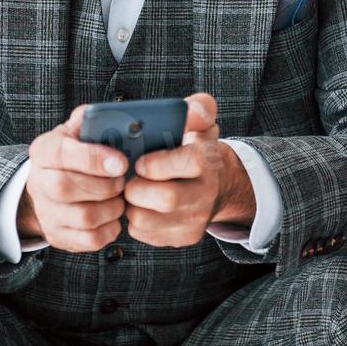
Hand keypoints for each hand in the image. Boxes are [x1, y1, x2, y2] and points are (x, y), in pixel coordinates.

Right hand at [19, 105, 128, 252]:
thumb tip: (116, 116)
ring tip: (120, 197)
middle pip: (66, 188)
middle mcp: (38, 183)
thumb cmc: (74, 155)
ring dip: (112, 208)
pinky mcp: (58, 236)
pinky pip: (90, 239)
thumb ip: (92, 120)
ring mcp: (46, 213)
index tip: (121, 163)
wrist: (50, 188)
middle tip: (122, 181)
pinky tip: (113, 214)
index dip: (93, 159)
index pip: (61, 154)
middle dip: (105, 186)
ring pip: (84, 217)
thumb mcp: (77, 131)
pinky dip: (110, 228)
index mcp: (44, 151)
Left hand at [123, 92, 254, 247]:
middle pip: (168, 198)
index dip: (158, 163)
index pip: (191, 162)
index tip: (140, 161)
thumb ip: (199, 108)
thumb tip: (193, 109)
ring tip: (131, 188)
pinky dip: (133, 217)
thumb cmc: (197, 150)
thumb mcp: (202, 124)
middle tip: (129, 177)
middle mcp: (206, 193)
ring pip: (146, 219)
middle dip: (137, 187)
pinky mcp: (182, 237)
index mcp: (209, 161)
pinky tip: (139, 203)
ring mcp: (195, 220)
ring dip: (130, 203)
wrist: (217, 186)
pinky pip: (143, 232)